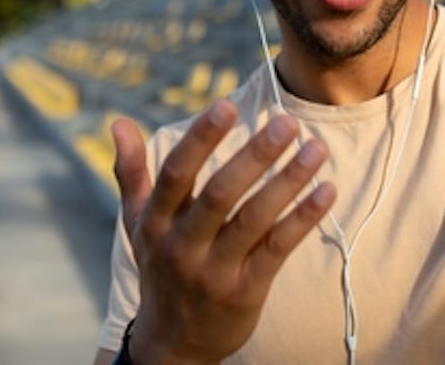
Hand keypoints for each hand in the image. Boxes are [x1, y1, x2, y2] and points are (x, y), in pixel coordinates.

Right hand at [112, 99, 335, 364]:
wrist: (173, 344)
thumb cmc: (159, 267)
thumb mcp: (136, 222)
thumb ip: (131, 171)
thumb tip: (117, 121)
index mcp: (155, 222)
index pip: (176, 173)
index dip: (201, 138)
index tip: (227, 105)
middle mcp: (181, 245)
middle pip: (220, 194)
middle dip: (255, 155)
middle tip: (286, 122)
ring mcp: (214, 271)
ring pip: (254, 220)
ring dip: (288, 181)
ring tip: (315, 149)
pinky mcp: (245, 291)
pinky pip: (277, 249)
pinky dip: (303, 219)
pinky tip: (326, 191)